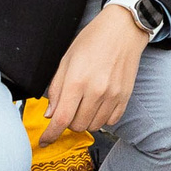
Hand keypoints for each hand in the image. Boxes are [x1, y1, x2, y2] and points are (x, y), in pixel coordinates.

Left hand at [40, 4, 149, 143]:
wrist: (123, 30)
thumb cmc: (93, 40)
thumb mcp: (66, 60)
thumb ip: (57, 88)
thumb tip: (51, 113)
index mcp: (77, 81)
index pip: (61, 119)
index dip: (50, 134)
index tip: (45, 140)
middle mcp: (96, 91)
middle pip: (77, 125)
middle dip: (68, 123)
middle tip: (68, 109)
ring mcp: (113, 95)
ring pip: (94, 125)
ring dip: (85, 121)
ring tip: (83, 106)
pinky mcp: (125, 96)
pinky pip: (111, 120)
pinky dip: (102, 118)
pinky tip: (98, 106)